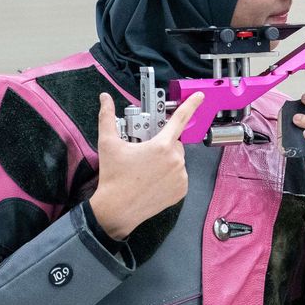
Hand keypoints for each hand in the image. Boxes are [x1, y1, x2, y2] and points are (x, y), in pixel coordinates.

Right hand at [89, 91, 204, 240]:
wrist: (117, 209)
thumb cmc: (114, 177)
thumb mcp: (108, 144)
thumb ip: (107, 117)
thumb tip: (105, 98)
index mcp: (161, 146)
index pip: (180, 119)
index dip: (191, 105)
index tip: (200, 96)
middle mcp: (175, 160)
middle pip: (174, 143)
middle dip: (163, 145)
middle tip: (146, 154)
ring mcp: (181, 176)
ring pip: (177, 160)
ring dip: (167, 161)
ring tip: (148, 170)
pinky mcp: (182, 190)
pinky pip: (180, 176)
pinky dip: (171, 176)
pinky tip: (155, 180)